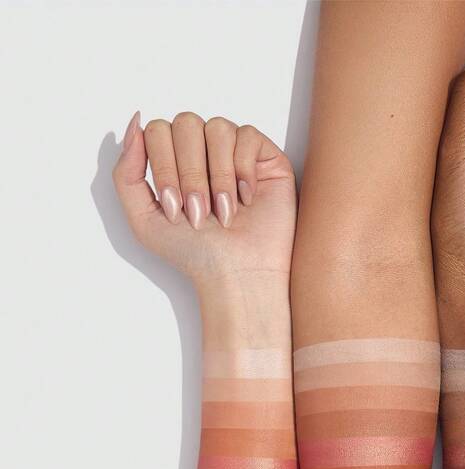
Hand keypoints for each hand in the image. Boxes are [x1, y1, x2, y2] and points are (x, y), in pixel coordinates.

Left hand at [113, 112, 295, 282]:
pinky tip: (247, 198)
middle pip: (186, 123)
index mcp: (174, 160)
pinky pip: (247, 135)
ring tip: (224, 212)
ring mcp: (234, 151)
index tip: (175, 208)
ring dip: (218, 176)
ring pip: (217, 127)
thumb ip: (126, 173)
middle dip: (189, 173)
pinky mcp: (265, 157)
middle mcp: (203, 150)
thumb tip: (136, 123)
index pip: (158, 131)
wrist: (237, 274)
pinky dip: (243, 170)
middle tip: (199, 213)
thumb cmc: (195, 254)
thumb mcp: (143, 219)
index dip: (164, 167)